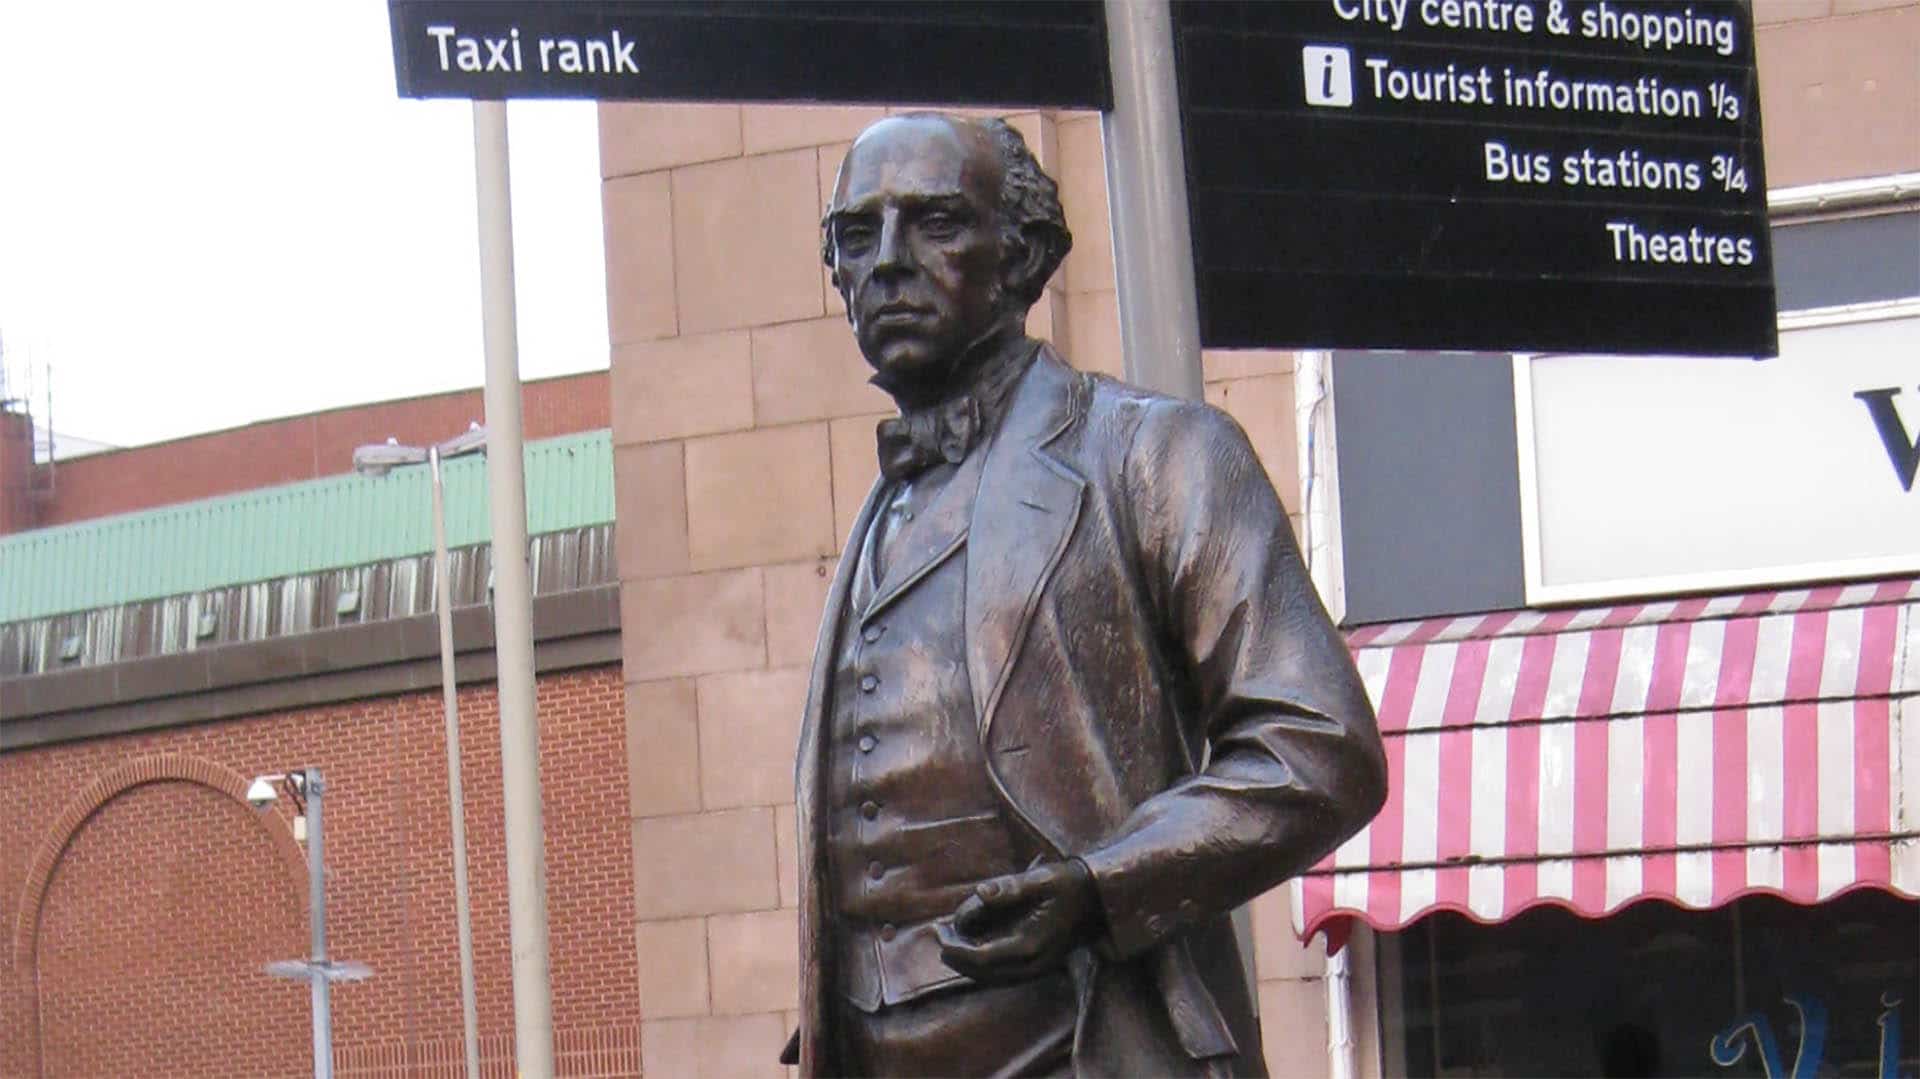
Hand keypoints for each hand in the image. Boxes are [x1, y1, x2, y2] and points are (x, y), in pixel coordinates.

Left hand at [935, 858, 1100, 984]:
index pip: (982, 958)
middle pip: (982, 973)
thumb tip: (980, 891)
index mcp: (1030, 945)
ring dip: (967, 961)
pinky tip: (971, 943)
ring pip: (991, 977)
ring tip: (949, 937)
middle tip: (939, 932)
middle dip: (956, 955)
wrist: (1098, 899)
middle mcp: (1032, 964)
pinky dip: (981, 963)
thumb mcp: (1039, 879)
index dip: (955, 948)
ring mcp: (1036, 970)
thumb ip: (1009, 887)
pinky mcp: (1036, 967)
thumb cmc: (1067, 885)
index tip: (938, 931)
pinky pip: (1001, 973)